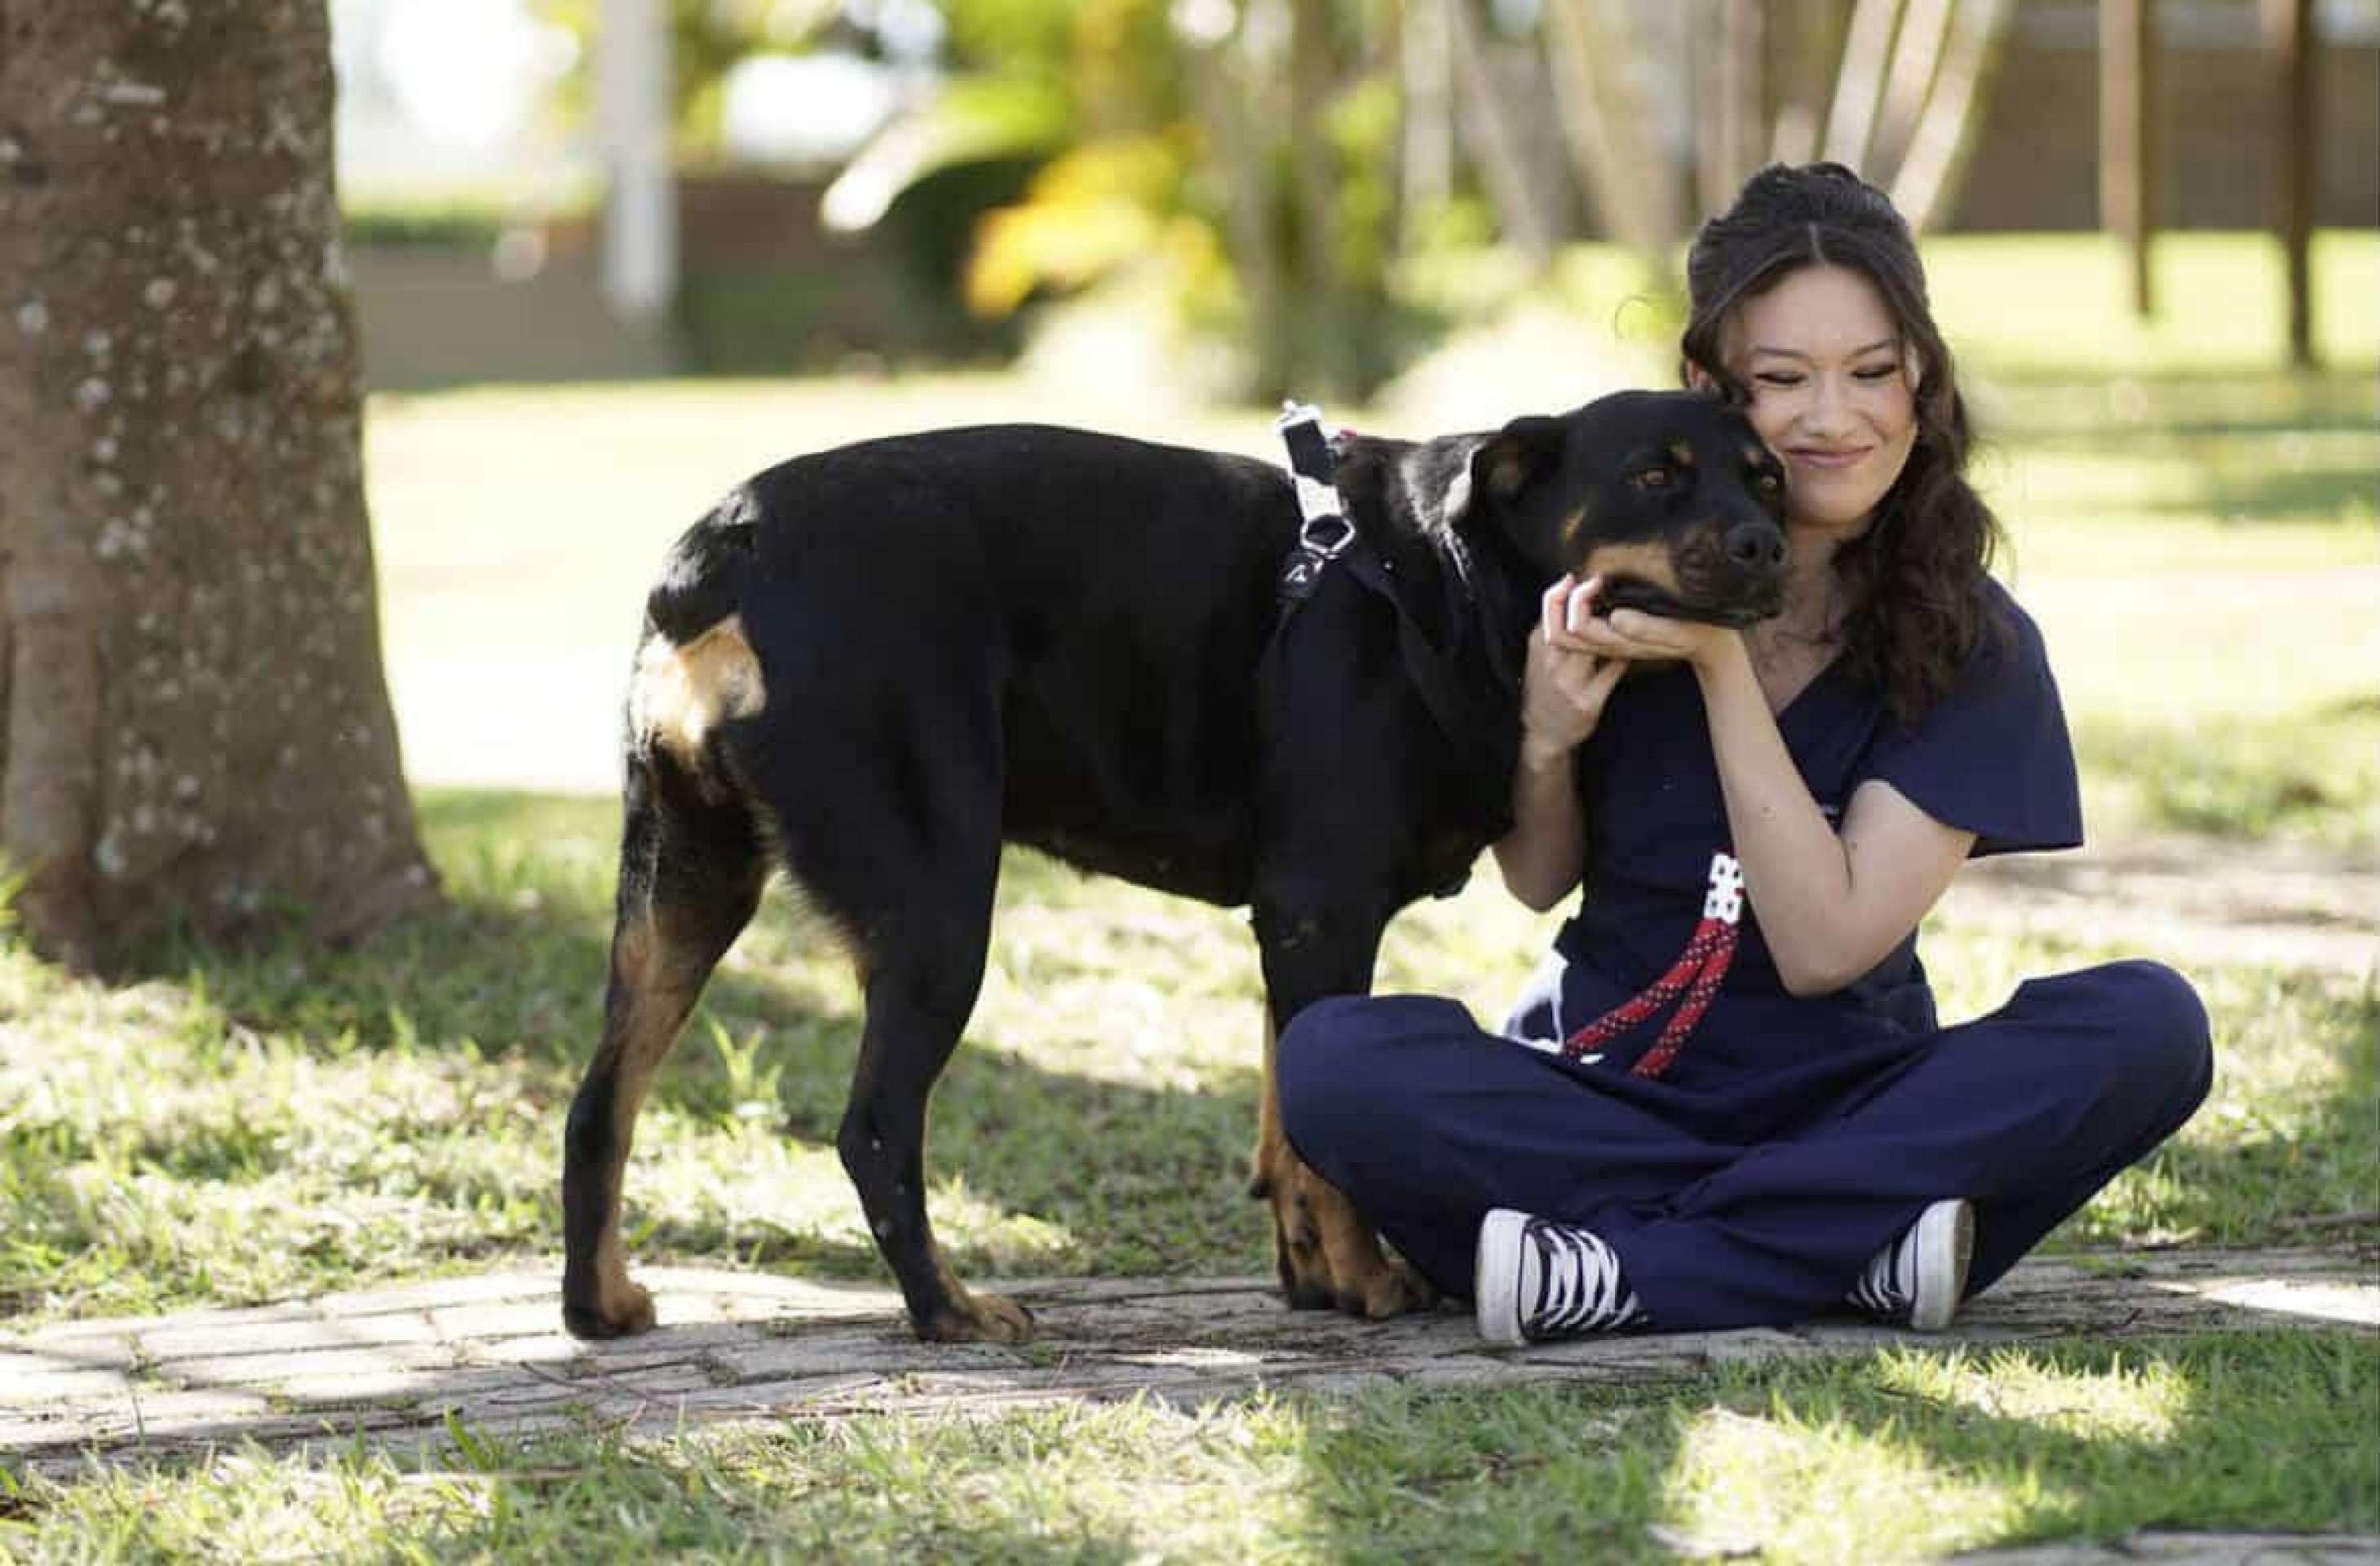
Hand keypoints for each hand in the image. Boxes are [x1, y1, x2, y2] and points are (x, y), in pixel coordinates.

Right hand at [1519, 574, 1626, 769]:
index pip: (1548, 609)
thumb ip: (1553, 627)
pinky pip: (1614, 670)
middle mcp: (1551, 664)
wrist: (1543, 732)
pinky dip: (1626, 655)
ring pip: (1594, 645)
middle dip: (1587, 599)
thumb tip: (1572, 587)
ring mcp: (1569, 684)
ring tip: (1628, 610)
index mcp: (1539, 647)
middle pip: (1570, 624)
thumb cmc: (1545, 687)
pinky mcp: (1588, 702)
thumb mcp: (1541, 656)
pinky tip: (1636, 646)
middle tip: (1604, 583)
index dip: (1564, 590)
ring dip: (1613, 626)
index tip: (1578, 576)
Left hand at [1567, 596, 1745, 678]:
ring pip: (1562, 633)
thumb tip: (1615, 617)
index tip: (1596, 579)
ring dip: (1561, 604)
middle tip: (1572, 577)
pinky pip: (1576, 628)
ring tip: (1576, 580)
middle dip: (1556, 602)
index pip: (1576, 628)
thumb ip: (1646, 628)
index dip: (1576, 599)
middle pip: (1557, 635)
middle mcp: (1607, 647)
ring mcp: (1606, 644)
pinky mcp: (1611, 637)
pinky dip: (1571, 607)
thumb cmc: (1696, 633)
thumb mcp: (1677, 630)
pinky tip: (1587, 589)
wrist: (1709, 646)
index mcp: (1619, 644)